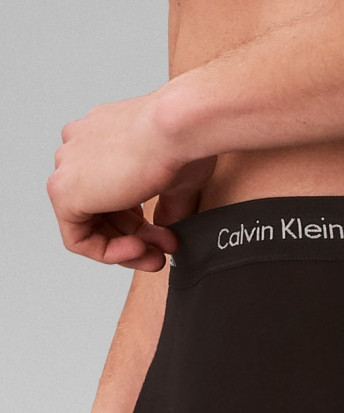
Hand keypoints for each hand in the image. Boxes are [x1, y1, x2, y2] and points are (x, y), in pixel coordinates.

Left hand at [47, 92, 216, 270]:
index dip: (141, 223)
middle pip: (102, 210)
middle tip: (163, 250)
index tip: (166, 234)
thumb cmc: (182, 138)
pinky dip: (108, 252)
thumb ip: (165, 205)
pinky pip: (77, 237)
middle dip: (137, 238)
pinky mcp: (63, 191)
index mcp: (101, 136)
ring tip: (156, 255)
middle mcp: (80, 147)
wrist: (178, 126)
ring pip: (89, 225)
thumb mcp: (177, 180)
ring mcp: (67, 167)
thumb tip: (166, 226)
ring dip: (126, 248)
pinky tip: (137, 249)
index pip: (113, 191)